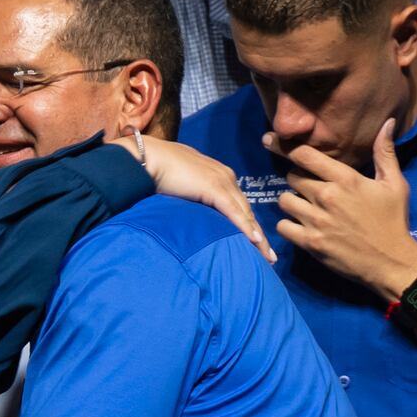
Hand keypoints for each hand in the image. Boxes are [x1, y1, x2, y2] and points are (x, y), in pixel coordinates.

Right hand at [116, 134, 276, 261]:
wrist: (149, 158)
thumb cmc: (158, 171)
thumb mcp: (180, 186)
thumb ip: (190, 196)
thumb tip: (189, 211)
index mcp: (219, 176)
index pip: (238, 205)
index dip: (248, 225)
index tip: (255, 244)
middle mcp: (226, 178)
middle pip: (247, 211)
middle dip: (259, 235)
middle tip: (268, 256)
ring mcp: (222, 182)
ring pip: (246, 214)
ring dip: (258, 237)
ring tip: (266, 257)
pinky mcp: (214, 188)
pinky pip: (234, 213)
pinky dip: (245, 228)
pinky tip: (254, 241)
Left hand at [267, 119, 416, 298]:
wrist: (390, 261)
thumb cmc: (392, 221)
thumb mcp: (394, 184)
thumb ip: (384, 153)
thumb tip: (387, 123)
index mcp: (346, 179)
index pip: (305, 155)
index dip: (287, 148)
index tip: (273, 142)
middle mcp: (327, 196)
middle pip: (292, 177)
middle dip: (296, 180)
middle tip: (306, 187)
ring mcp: (316, 220)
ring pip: (284, 200)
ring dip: (290, 202)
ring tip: (302, 207)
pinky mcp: (309, 241)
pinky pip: (282, 226)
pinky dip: (287, 225)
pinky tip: (298, 226)